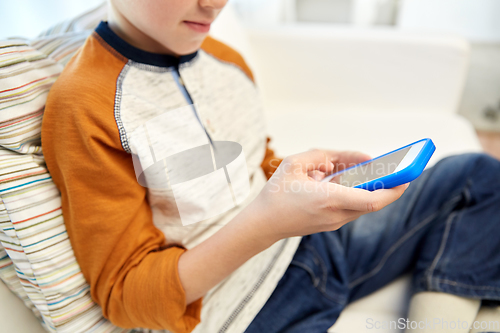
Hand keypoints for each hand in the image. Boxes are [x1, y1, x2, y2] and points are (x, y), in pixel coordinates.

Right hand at [251, 149, 408, 242]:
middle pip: (373, 202)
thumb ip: (324, 155)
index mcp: (328, 199)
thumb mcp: (294, 163)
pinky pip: (352, 206)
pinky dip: (356, 192)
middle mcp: (336, 214)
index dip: (393, 189)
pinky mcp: (331, 223)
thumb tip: (350, 158)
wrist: (263, 223)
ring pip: (364, 204)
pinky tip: (346, 178)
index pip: (372, 199)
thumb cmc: (277, 192)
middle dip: (388, 185)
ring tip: (370, 168)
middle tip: (397, 167)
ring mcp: (335, 222)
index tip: (407, 177)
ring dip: (370, 187)